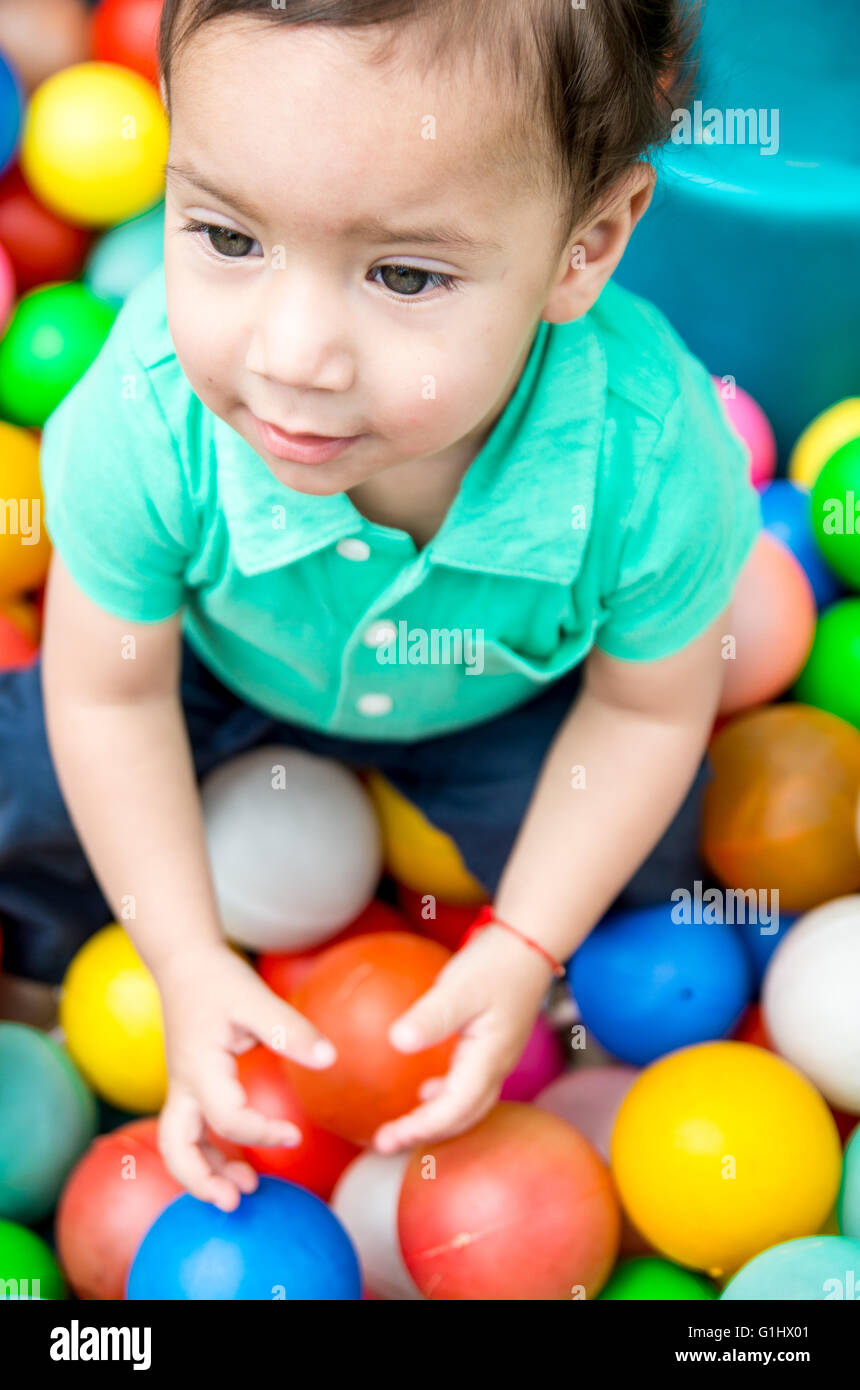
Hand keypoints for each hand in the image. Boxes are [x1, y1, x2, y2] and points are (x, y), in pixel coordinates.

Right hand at [156, 942, 336, 1210]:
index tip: (293, 1134)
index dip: (261, 1133)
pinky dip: (210, 1153)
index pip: (226, 1118)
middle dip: (201, 1180)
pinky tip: (238, 1162)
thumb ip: (291, 1030)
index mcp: (199, 1068)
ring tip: (245, 1190)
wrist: (184, 963)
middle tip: (235, 1202)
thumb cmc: (219, 980)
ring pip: (181, 1145)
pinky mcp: (190, 1087)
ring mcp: (183, 1089)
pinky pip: (192, 1131)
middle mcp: (184, 1086)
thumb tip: (329, 1059)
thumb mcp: (255, 998)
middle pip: (176, 1148)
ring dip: (206, 1172)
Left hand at [372, 924, 553, 1153]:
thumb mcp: (459, 987)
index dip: (422, 1127)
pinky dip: (446, 1099)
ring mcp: (497, 1058)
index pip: (454, 1108)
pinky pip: (469, 1086)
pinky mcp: (492, 1047)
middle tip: (386, 1143)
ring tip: (404, 1126)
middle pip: (463, 1116)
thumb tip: (397, 1042)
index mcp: (489, 1058)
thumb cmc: (495, 963)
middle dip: (426, 1134)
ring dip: (437, 1120)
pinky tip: (428, 1090)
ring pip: (468, 1105)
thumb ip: (431, 1016)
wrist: (528, 944)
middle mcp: (496, 1066)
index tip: (389, 1137)